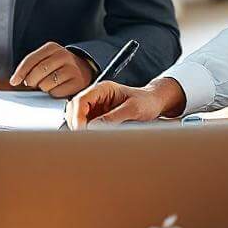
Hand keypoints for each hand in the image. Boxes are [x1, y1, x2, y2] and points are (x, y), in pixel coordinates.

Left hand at [9, 42, 95, 97]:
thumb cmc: (58, 66)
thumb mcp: (45, 59)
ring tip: (48, 84)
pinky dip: (54, 93)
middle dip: (31, 81)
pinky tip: (58, 88)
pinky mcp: (77, 82)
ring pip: (46, 83)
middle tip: (33, 83)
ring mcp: (72, 69)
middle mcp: (63, 55)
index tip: (14, 81)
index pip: (31, 59)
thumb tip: (14, 81)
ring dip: (43, 87)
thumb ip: (31, 66)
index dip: (20, 72)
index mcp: (51, 48)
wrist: (83, 69)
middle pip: (38, 71)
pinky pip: (56, 93)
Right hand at [66, 77, 186, 128]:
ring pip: (76, 117)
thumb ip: (114, 117)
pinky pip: (85, 124)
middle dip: (75, 123)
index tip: (81, 130)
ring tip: (87, 139)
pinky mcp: (98, 117)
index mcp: (102, 89)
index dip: (77, 116)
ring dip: (79, 128)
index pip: (80, 100)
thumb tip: (94, 127)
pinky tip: (91, 138)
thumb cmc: (146, 101)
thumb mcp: (133, 109)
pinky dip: (85, 132)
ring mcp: (95, 107)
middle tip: (83, 138)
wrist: (154, 103)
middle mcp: (96, 96)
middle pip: (74, 109)